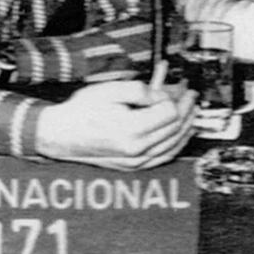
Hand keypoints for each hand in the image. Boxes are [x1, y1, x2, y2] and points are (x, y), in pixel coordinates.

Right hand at [36, 80, 196, 169]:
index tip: (177, 86)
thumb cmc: (81, 111)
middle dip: (186, 109)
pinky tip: (182, 135)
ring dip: (186, 126)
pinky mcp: (133, 166)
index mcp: (131, 129)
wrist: (61, 134)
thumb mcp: (109, 90)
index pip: (169, 113)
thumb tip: (162, 95)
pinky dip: (177, 145)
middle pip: (174, 128)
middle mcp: (137, 149)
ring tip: (192, 111)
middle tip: (191, 94)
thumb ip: (140, 90)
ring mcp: (136, 161)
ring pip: (173, 145)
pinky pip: (164, 158)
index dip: (174, 97)